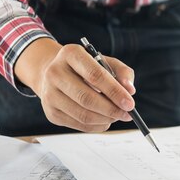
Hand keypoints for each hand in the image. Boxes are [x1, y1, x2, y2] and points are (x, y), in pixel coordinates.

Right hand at [14, 38, 135, 131]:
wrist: (56, 73)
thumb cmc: (86, 67)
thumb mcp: (106, 62)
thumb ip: (122, 73)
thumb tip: (130, 90)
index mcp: (70, 54)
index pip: (95, 75)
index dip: (114, 91)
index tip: (130, 103)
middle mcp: (55, 73)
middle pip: (86, 98)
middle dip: (111, 109)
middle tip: (127, 114)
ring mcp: (49, 94)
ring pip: (83, 114)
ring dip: (105, 119)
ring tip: (118, 116)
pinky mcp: (51, 112)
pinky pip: (78, 124)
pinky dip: (97, 125)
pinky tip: (106, 120)